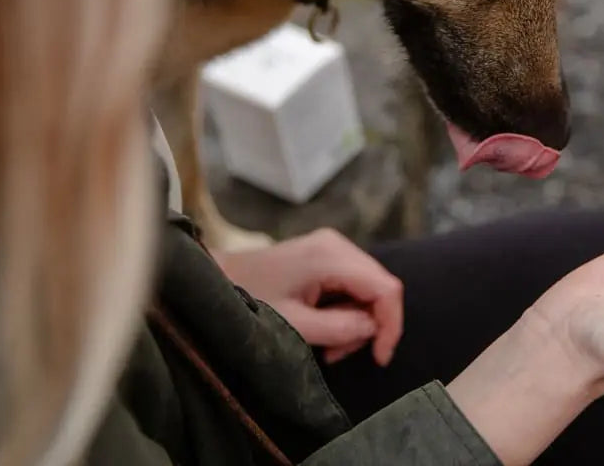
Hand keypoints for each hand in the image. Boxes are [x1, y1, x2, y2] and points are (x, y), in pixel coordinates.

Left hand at [213, 228, 403, 365]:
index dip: (390, 325)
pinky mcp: (324, 256)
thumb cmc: (248, 300)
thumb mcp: (293, 324)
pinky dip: (344, 312)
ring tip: (325, 343)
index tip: (378, 358)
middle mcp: (338, 245)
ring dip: (354, 322)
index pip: (386, 288)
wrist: (213, 279)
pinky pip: (352, 286)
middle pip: (380, 288)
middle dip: (368, 326)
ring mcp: (331, 248)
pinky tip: (322, 326)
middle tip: (335, 353)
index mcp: (332, 255)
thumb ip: (337, 328)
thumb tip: (372, 330)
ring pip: (368, 290)